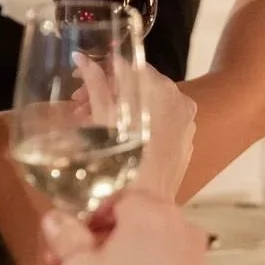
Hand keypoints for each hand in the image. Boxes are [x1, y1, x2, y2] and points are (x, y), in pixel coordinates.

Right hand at [43, 193, 211, 264]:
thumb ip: (64, 237)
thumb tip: (55, 220)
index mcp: (151, 212)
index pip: (116, 199)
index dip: (87, 220)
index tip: (69, 241)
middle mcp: (178, 229)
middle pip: (129, 228)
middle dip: (93, 250)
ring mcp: (192, 260)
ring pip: (141, 255)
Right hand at [72, 59, 195, 199]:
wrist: (146, 206)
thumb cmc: (121, 161)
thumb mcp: (103, 118)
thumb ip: (94, 84)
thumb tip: (81, 58)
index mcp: (160, 88)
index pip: (128, 65)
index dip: (99, 71)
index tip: (78, 83)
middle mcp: (179, 99)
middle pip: (138, 83)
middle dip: (107, 91)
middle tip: (80, 105)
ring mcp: (186, 120)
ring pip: (148, 102)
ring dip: (121, 106)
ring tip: (93, 123)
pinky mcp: (185, 139)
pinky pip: (160, 120)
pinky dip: (140, 121)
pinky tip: (118, 136)